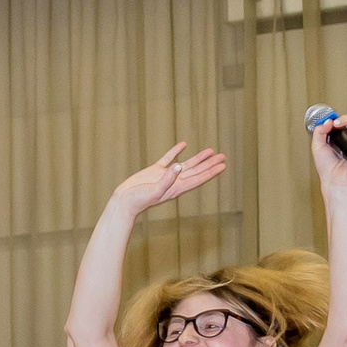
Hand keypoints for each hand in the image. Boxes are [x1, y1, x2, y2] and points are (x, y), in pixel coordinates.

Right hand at [109, 143, 227, 216]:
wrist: (123, 201)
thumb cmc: (138, 200)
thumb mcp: (154, 191)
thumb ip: (167, 179)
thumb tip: (179, 165)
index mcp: (176, 188)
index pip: (198, 178)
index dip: (211, 172)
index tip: (222, 166)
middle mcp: (174, 181)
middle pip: (196, 171)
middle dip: (210, 164)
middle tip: (223, 157)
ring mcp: (165, 175)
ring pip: (186, 164)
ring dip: (198, 158)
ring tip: (210, 151)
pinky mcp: (155, 170)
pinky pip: (168, 158)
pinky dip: (176, 151)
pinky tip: (183, 145)